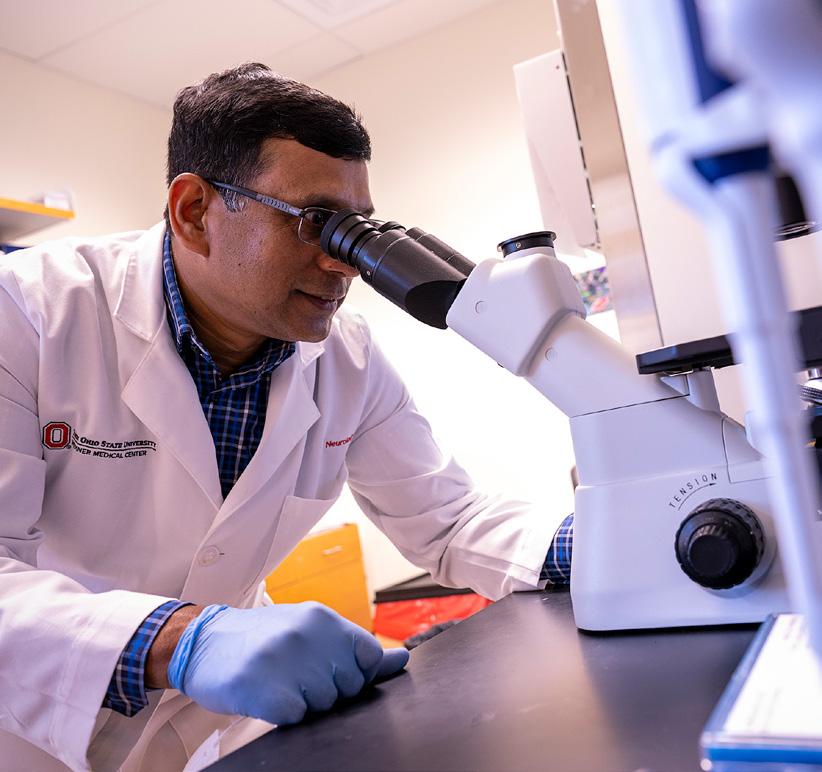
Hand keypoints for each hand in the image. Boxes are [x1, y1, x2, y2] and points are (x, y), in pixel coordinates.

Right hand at [166, 602, 408, 724]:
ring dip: (305, 703)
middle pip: (349, 686)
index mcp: (323, 618)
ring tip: (280, 682)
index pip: (369, 655)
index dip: (356, 672)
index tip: (333, 671)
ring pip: (325, 705)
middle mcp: (308, 635)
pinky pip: (297, 718)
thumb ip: (355, 648)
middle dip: (329, 690)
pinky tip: (267, 696)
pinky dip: (285, 714)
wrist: (202, 641)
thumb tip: (403, 660)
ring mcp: (286, 662)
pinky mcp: (265, 691)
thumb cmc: (264, 639)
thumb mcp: (311, 632)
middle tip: (297, 675)